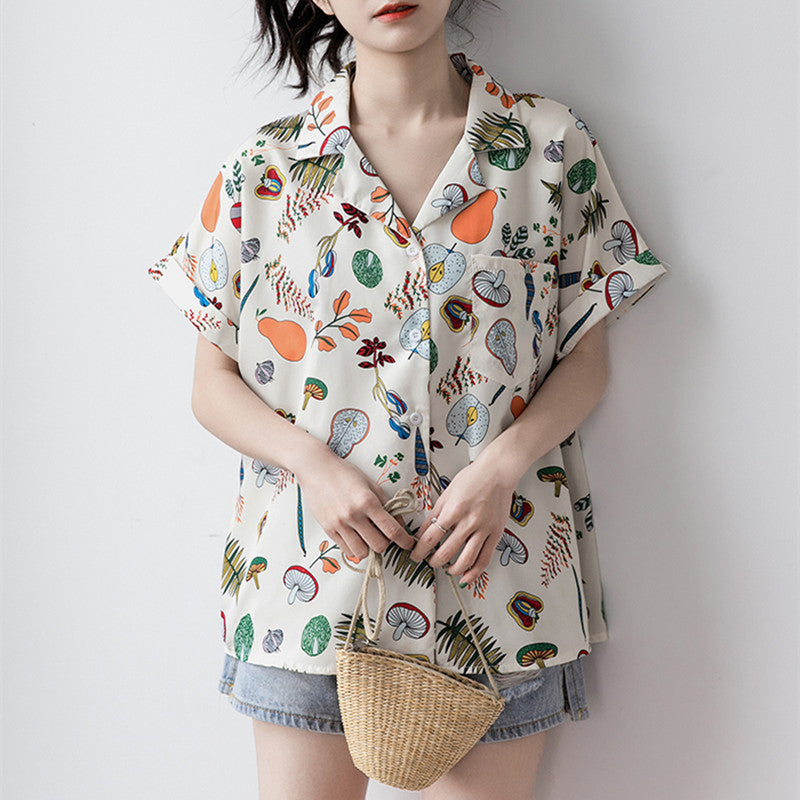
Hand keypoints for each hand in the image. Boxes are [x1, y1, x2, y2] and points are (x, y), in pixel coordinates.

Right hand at [296, 447, 416, 559]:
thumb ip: (386, 503)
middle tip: (385, 535)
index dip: (404, 540)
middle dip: (386, 543)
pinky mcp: (328, 529)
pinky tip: (356, 537)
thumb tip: (400, 523)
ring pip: (362, 552)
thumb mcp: (370, 483)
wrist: (316, 469)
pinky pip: (346, 550)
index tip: (408, 542)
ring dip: (370, 548)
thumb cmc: (345, 473)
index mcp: (367, 501)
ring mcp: (339, 524)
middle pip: (379, 545)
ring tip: (369, 537)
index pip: (392, 529)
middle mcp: (353, 515)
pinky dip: (355, 548)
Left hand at [408, 459, 515, 583]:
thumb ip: (435, 514)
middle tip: (429, 561)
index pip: (430, 538)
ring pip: (466, 561)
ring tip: (446, 569)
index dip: (419, 551)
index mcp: (454, 510)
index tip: (416, 555)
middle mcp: (469, 522)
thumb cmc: (472, 478)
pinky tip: (466, 576)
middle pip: (445, 552)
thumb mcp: (447, 493)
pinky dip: (474, 572)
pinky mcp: (496, 534)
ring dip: (452, 569)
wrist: (497, 472)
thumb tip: (423, 532)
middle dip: (433, 561)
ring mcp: (484, 529)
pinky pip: (485, 559)